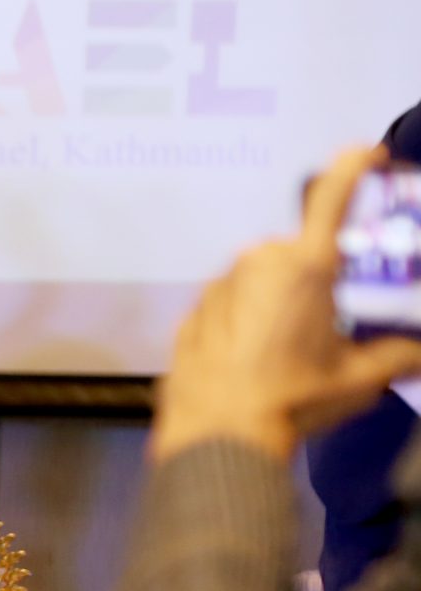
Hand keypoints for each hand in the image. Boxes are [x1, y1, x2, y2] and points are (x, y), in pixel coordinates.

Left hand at [151, 145, 420, 462]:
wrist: (217, 436)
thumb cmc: (292, 399)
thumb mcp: (359, 378)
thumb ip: (398, 355)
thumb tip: (419, 353)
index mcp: (305, 266)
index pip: (332, 196)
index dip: (351, 167)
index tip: (365, 155)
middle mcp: (258, 263)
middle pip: (299, 254)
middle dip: (316, 281)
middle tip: (325, 325)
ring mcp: (218, 285)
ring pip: (262, 280)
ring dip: (278, 302)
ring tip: (286, 353)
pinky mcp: (192, 312)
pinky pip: (230, 304)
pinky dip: (246, 322)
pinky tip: (253, 361)